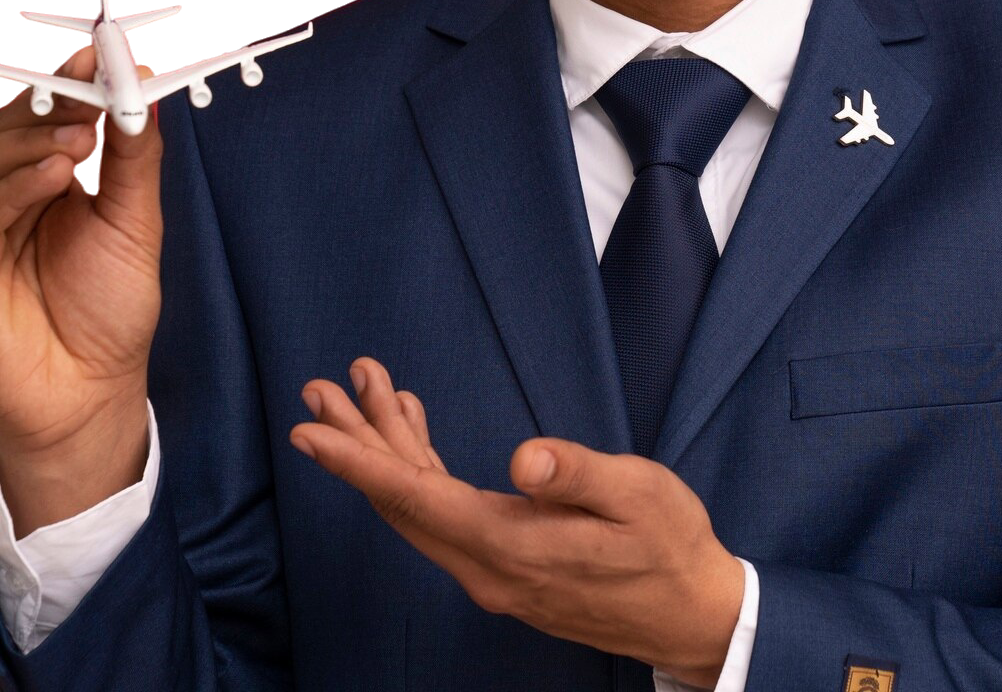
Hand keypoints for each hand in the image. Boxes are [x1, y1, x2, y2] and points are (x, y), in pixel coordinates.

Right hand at [0, 43, 161, 474]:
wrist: (90, 395)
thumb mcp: (133, 221)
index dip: (63, 82)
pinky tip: (51, 177)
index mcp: (29, 182)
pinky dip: (8, 192)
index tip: (99, 52)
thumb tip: (143, 81)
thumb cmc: (107, 311)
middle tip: (90, 90)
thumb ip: (132, 155)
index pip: (34, 116)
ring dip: (27, 144)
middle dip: (45, 106)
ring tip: (79, 139)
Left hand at [292, 356, 743, 686]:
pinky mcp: (506, 568)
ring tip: (364, 392)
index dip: (356, 463)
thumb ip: (579, 475)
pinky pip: (445, 517)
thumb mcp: (640, 496)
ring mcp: (493, 573)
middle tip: (321, 389)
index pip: (415, 499)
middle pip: (401, 503)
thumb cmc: (672, 547)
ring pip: (420, 508)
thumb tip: (525, 460)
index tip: (309, 431)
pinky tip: (415, 433)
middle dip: (357, 443)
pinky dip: (422, 470)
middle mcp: (487, 569)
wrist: (693, 613)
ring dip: (387, 451)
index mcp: (512, 546)